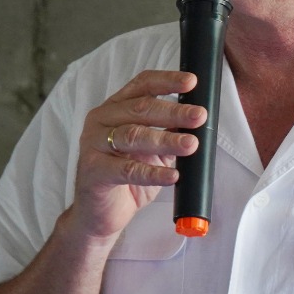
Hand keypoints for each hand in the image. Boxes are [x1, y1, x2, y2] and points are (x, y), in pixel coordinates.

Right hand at [70, 70, 204, 240]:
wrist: (101, 212)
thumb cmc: (128, 175)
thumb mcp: (154, 149)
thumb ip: (170, 131)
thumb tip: (198, 117)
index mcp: (116, 107)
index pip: (142, 85)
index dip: (167, 81)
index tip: (192, 82)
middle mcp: (101, 120)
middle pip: (141, 109)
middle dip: (174, 112)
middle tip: (200, 116)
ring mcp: (93, 144)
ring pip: (133, 136)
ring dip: (166, 140)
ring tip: (191, 144)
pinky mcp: (94, 171)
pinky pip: (127, 170)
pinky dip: (153, 173)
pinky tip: (173, 175)